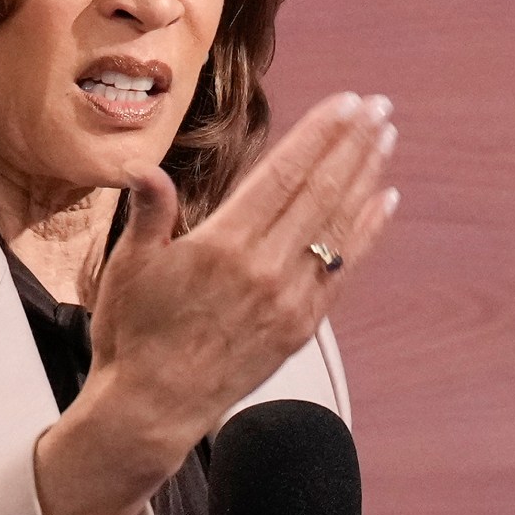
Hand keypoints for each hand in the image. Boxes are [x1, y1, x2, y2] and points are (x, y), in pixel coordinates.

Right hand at [34, 94, 400, 514]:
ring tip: (386, 140)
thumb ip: (149, 213)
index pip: (284, 174)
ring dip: (366, 178)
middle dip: (353, 145)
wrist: (152, 411)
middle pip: (321, 192)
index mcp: (222, 246)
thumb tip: (145, 170)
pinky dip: (366, 232)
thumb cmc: (132, 335)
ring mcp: (288, 301)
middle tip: (378, 106)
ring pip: (338, 227)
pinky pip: (342, 269)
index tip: (347, 103)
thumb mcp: (128, 267)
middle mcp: (264, 270)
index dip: (320, 135)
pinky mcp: (300, 328)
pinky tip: (382, 201)